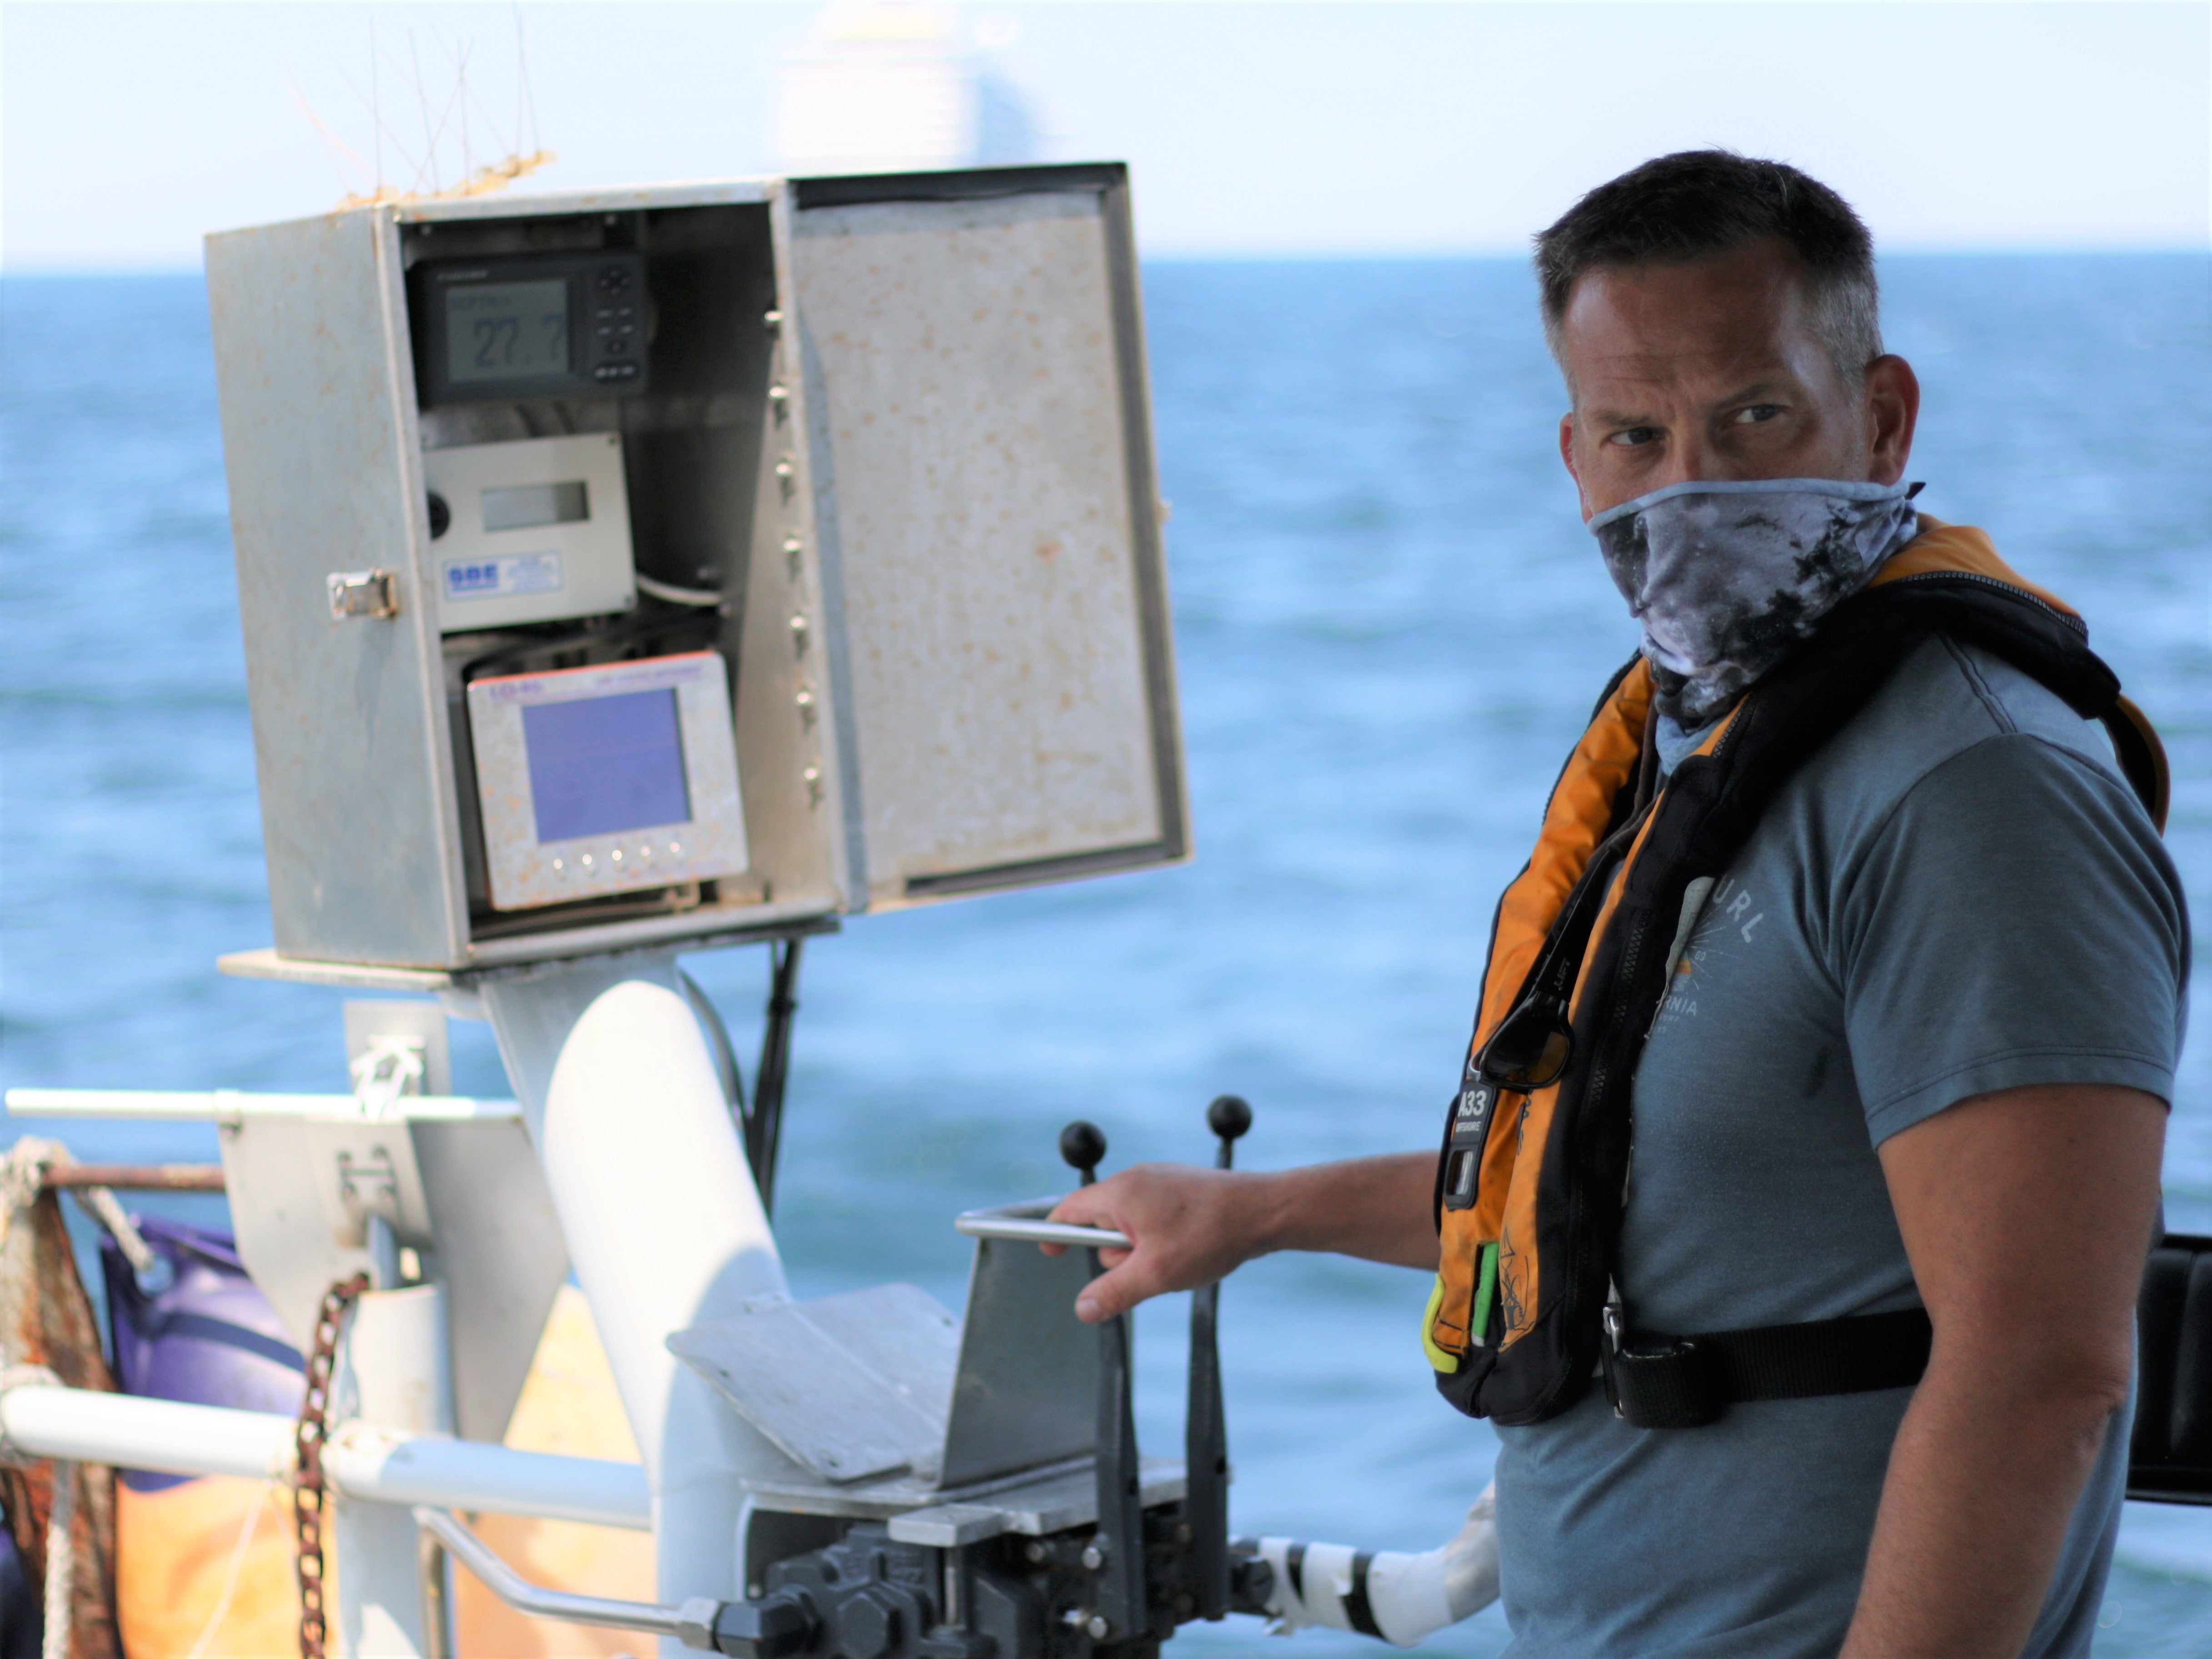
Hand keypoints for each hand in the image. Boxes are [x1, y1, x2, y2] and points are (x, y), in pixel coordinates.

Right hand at [1044, 1163, 1267, 1322]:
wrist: (1265, 1211)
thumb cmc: (1210, 1235)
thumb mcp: (1156, 1274)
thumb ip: (1114, 1292)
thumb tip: (1083, 1309)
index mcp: (1122, 1192)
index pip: (1070, 1209)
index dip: (1056, 1233)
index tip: (1049, 1252)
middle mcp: (1137, 1180)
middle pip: (1103, 1223)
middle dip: (1118, 1256)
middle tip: (1147, 1270)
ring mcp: (1161, 1182)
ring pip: (1133, 1227)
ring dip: (1144, 1252)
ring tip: (1177, 1260)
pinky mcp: (1181, 1190)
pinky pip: (1156, 1221)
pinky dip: (1162, 1243)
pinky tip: (1190, 1251)